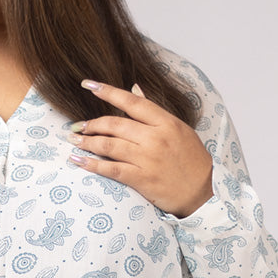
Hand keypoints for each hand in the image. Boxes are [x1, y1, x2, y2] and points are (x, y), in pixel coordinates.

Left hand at [67, 80, 213, 218]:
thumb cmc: (192, 160)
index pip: (132, 101)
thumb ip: (155, 110)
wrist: (204, 193)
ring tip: (73, 140)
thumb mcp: (180, 129)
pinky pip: (111, 169)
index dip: (107, 91)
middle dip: (92, 124)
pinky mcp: (142, 179)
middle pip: (115, 124)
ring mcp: (148, 159)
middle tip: (78, 126)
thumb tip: (135, 88)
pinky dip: (91, 164)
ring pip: (109, 145)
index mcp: (166, 122)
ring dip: (87, 141)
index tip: (88, 85)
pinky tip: (78, 159)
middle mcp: (156, 138)